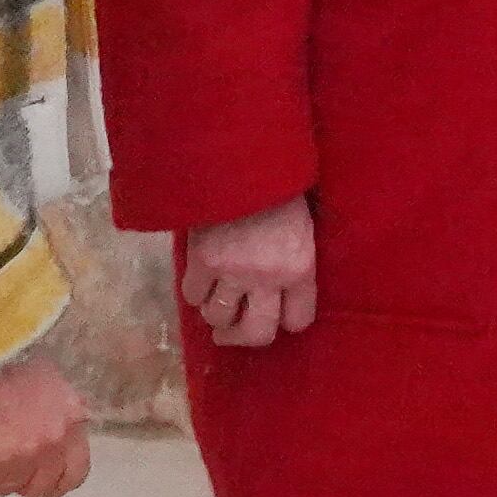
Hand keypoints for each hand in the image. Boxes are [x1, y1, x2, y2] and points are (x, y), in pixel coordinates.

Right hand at [0, 354, 90, 496]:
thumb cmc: (8, 357)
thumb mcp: (50, 383)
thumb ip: (57, 417)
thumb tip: (51, 442)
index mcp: (72, 420)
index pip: (75, 474)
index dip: (55, 478)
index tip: (40, 474)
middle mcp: (52, 443)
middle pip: (42, 486)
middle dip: (25, 478)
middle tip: (7, 463)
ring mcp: (21, 456)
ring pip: (10, 487)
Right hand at [181, 194, 317, 348]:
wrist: (242, 159)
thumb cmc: (279, 187)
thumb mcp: (303, 225)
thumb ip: (294, 262)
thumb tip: (282, 293)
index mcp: (301, 266)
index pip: (299, 320)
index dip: (285, 321)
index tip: (275, 315)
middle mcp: (269, 277)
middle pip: (257, 333)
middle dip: (243, 337)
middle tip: (232, 332)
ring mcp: (233, 271)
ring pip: (219, 317)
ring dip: (216, 313)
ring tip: (215, 300)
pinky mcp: (203, 261)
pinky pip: (193, 296)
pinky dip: (195, 292)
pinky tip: (200, 279)